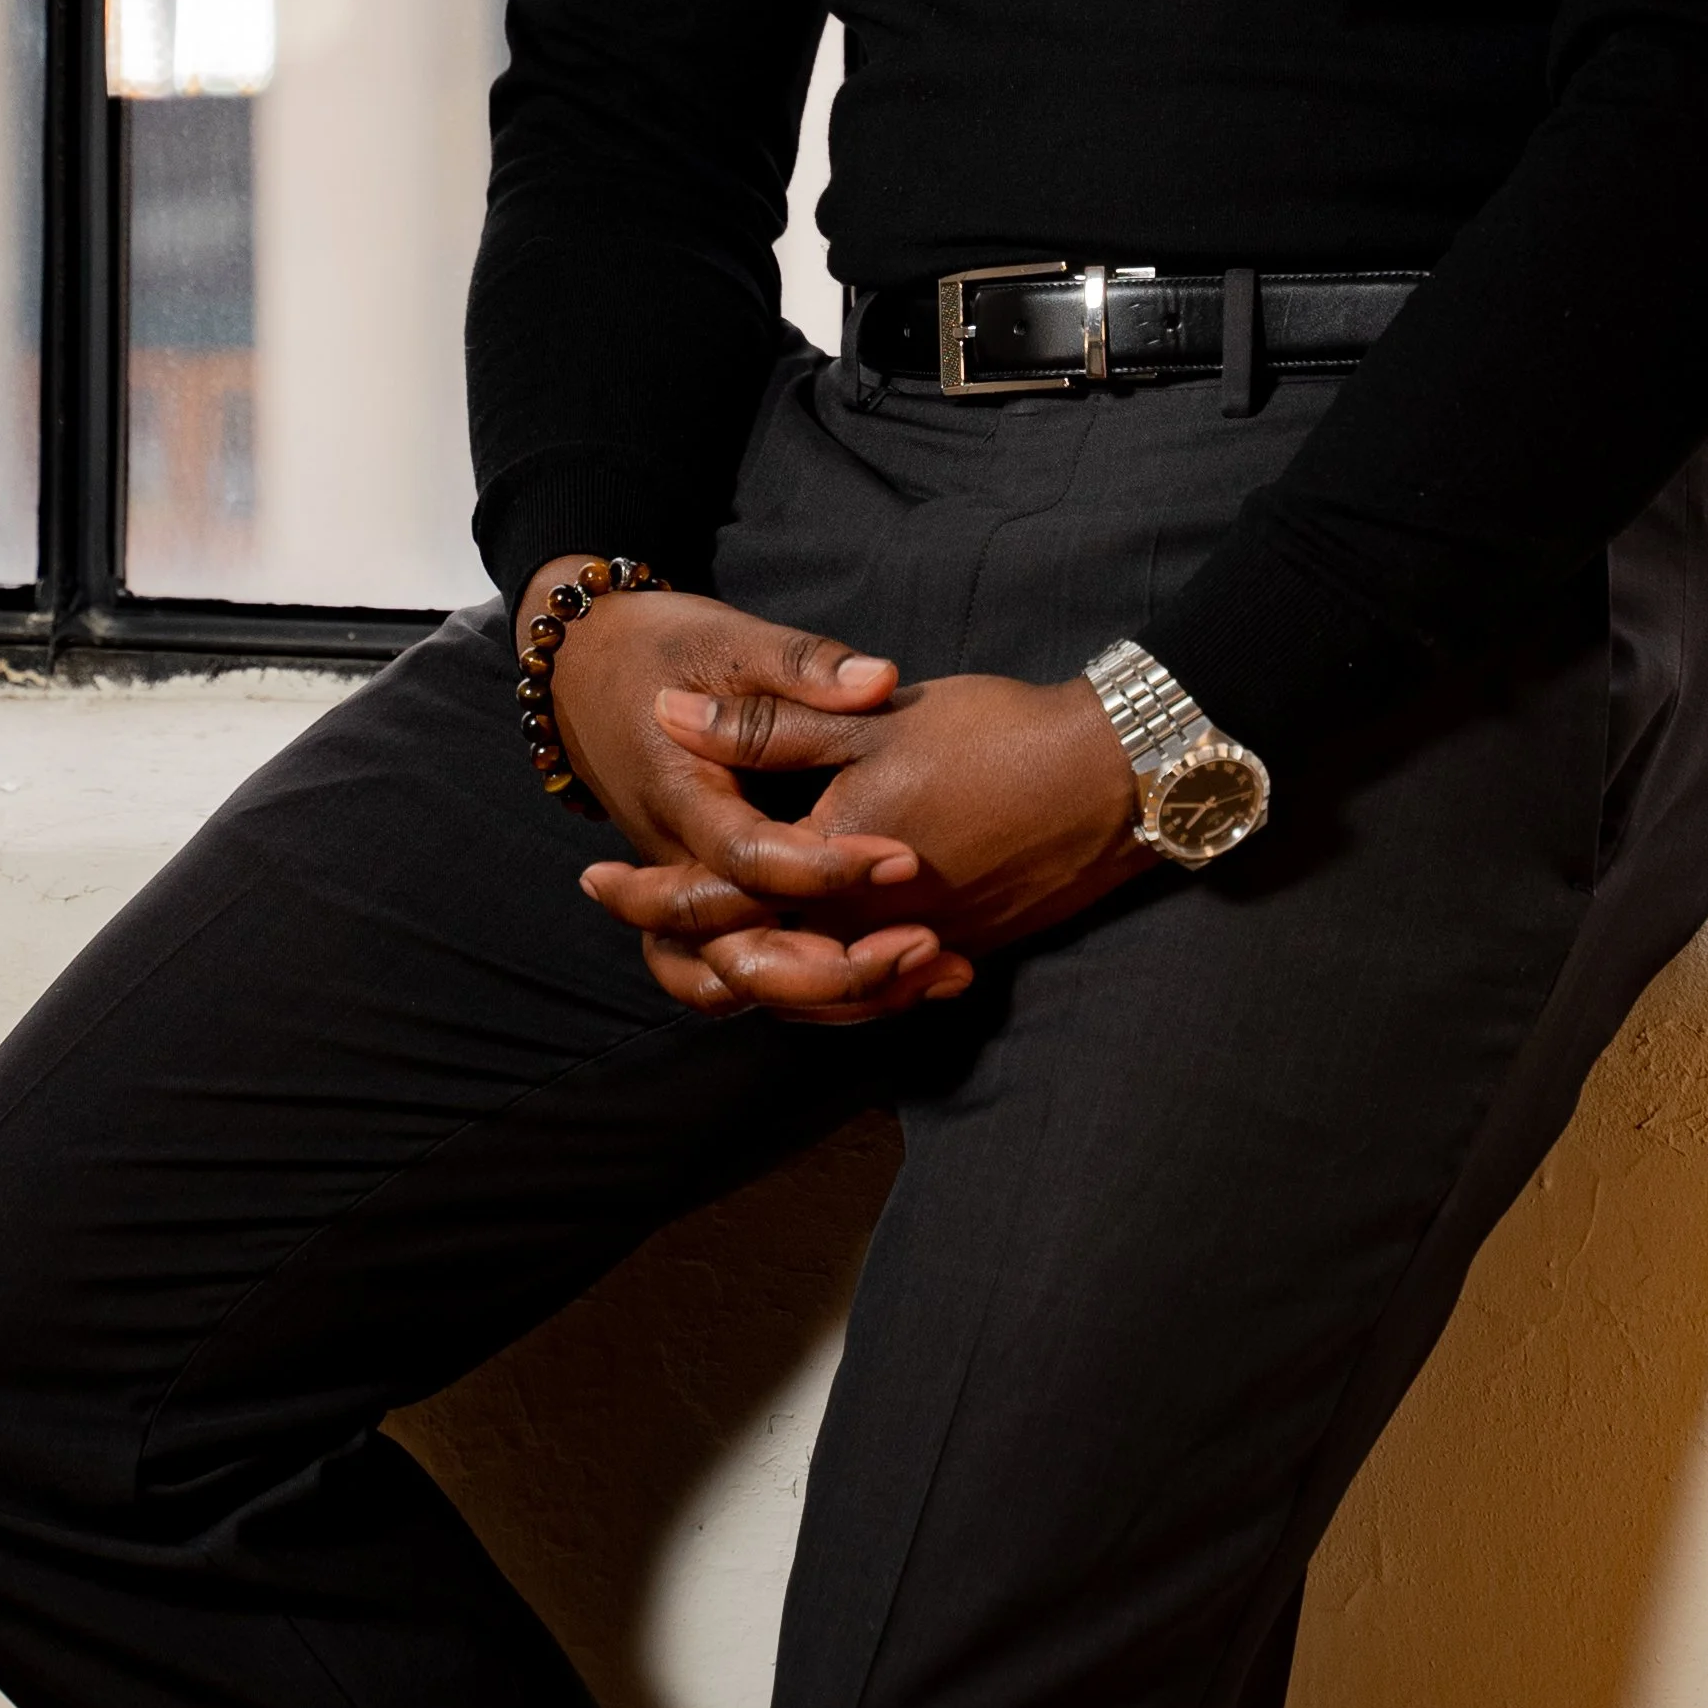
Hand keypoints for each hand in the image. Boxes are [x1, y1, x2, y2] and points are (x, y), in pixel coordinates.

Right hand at [520, 562, 972, 1025]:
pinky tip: (916, 978)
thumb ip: (803, 665)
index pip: (749, 859)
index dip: (827, 866)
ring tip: (939, 975)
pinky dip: (827, 992)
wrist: (587, 669)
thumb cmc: (663, 646)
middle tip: (928, 947)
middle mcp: (677, 863)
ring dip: (840, 999)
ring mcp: (690, 891)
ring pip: (748, 984)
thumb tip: (881, 681)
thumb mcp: (730, 640)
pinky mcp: (712, 901)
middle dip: (836, 972)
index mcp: (681, 798)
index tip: (907, 859)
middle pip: (740, 956)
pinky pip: (758, 972)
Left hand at [583, 668, 1146, 1015]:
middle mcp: (866, 930)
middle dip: (682, 944)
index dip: (645, 895)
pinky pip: (869, 993)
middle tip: (629, 912)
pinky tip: (811, 958)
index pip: (711, 902)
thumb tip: (670, 714)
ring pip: (807, 992)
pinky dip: (825, 983)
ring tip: (705, 942)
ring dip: (749, 968)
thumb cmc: (995, 738)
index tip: (594, 877)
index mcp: (830, 870)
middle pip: (749, 966)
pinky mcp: (956, 950)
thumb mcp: (871, 717)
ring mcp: (914, 950)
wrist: (1113, 780)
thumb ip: (766, 724)